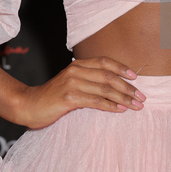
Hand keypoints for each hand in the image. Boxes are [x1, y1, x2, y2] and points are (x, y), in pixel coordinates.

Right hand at [17, 57, 145, 128]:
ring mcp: (72, 83)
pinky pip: (95, 101)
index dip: (122, 68)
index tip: (136, 77)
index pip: (104, 62)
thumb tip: (113, 87)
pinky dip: (111, 106)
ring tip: (136, 105)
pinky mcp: (69, 97)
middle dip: (128, 87)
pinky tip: (120, 110)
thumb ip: (88, 81)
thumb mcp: (71, 83)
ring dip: (123, 98)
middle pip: (108, 76)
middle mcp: (76, 71)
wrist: (29, 105)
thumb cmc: (52, 97)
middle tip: (142, 97)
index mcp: (78, 65)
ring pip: (105, 89)